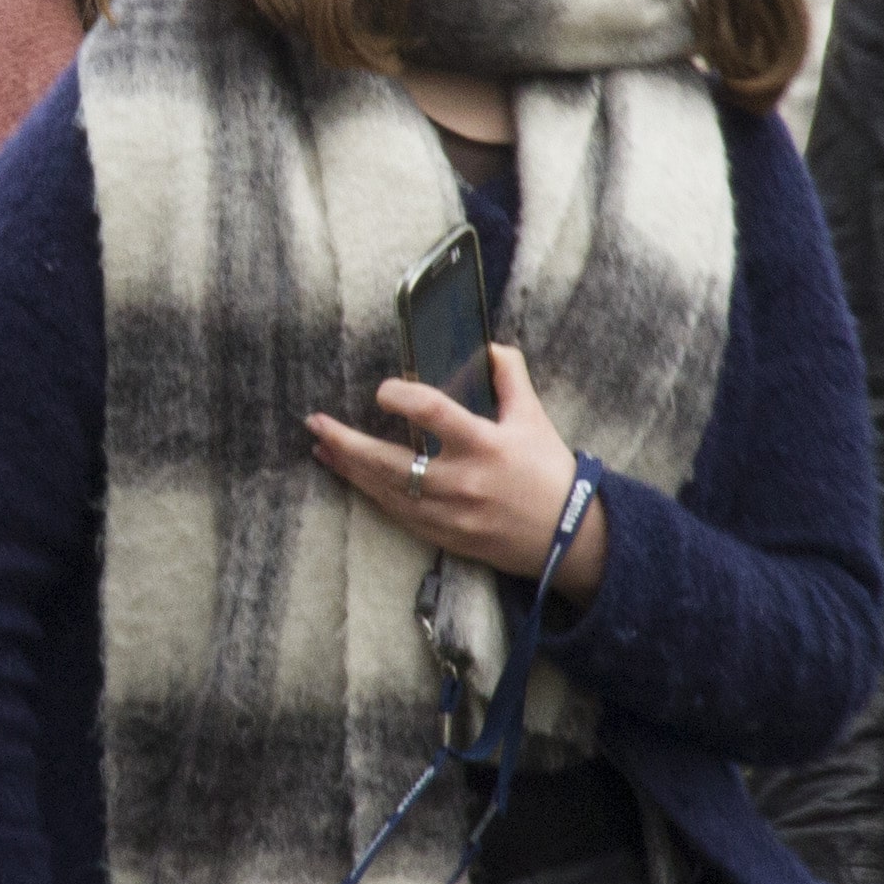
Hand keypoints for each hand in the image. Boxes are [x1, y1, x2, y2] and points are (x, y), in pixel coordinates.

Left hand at [304, 342, 610, 605]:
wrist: (566, 538)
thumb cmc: (548, 472)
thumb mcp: (534, 417)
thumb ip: (510, 375)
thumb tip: (486, 345)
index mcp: (486, 445)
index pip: (433, 414)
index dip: (401, 398)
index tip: (382, 390)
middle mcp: (462, 482)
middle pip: (391, 462)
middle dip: (347, 443)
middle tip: (316, 424)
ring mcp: (449, 514)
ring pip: (385, 490)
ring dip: (349, 467)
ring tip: (322, 445)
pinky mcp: (443, 536)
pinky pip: (395, 513)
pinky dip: (368, 492)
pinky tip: (349, 475)